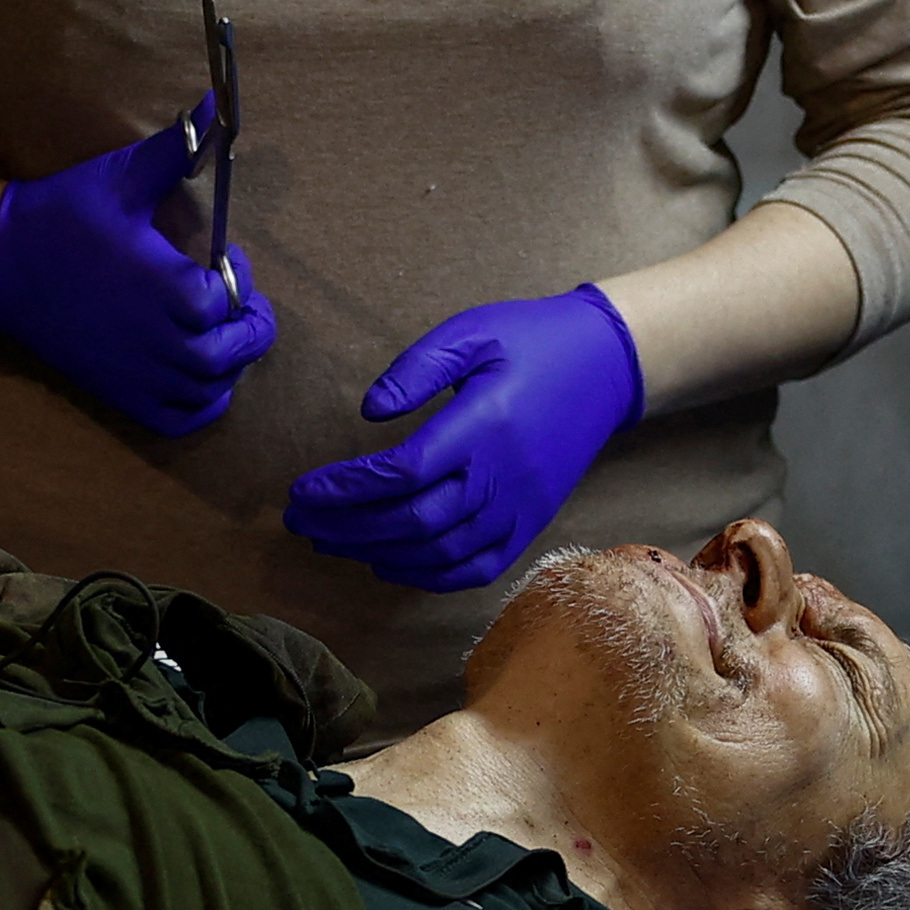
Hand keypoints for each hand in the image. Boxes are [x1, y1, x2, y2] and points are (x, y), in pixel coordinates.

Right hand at [0, 100, 276, 436]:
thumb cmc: (63, 216)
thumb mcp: (120, 177)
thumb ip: (174, 149)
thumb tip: (211, 102)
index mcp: (165, 286)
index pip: (227, 299)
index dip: (237, 282)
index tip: (226, 264)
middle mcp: (156, 337)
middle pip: (229, 350)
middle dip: (247, 328)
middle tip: (241, 306)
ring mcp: (138, 372)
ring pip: (211, 386)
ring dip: (227, 363)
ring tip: (218, 332)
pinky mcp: (121, 395)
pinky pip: (182, 418)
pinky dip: (202, 403)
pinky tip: (198, 374)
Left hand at [284, 288, 642, 593]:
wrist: (608, 367)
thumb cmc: (534, 341)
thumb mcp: (471, 332)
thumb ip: (417, 368)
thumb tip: (370, 412)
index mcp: (481, 425)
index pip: (401, 472)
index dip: (344, 490)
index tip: (301, 492)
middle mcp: (501, 476)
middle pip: (413, 522)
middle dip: (347, 528)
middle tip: (301, 524)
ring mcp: (520, 507)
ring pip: (440, 551)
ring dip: (379, 554)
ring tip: (334, 544)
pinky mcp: (532, 523)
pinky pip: (479, 567)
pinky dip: (431, 577)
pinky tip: (392, 566)